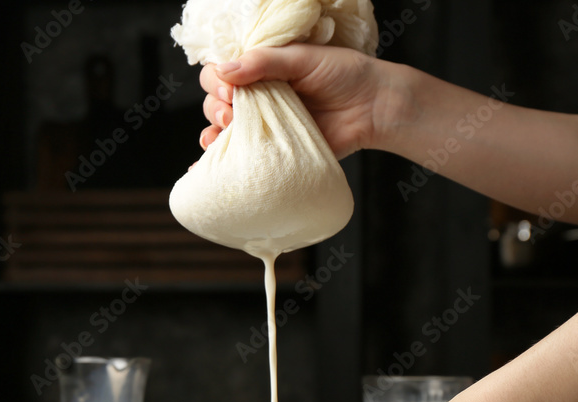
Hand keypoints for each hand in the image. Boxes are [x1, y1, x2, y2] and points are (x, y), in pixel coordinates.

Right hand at [198, 44, 402, 158]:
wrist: (373, 108)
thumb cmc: (344, 75)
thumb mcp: (303, 58)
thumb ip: (264, 62)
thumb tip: (225, 71)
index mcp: (261, 70)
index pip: (221, 72)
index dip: (216, 81)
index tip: (229, 89)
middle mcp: (256, 97)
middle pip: (214, 102)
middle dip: (214, 108)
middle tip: (231, 114)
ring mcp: (262, 125)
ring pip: (220, 129)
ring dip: (213, 133)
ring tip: (226, 134)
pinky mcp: (272, 150)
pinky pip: (238, 157)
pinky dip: (216, 163)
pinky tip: (204, 167)